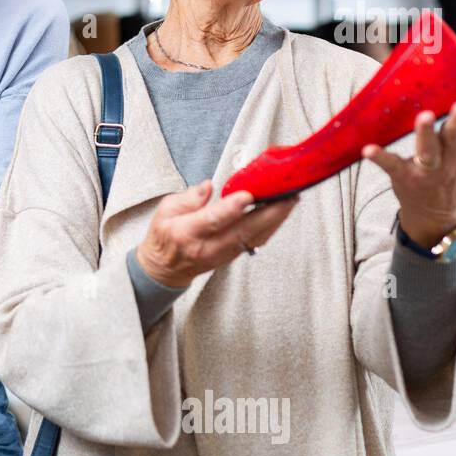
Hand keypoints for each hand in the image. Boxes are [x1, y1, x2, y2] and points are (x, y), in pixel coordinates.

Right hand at [135, 180, 299, 288]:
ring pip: (255, 237)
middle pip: (243, 230)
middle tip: (288, 195)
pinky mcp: (233, 255)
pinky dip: (272, 227)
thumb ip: (188, 198)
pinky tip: (281, 213)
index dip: (231, 208)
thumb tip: (208, 186)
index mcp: (186, 233)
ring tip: (291, 199)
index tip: (247, 195)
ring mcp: (223, 254)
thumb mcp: (164, 211)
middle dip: (269, 213)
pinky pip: (257, 241)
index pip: (212, 220)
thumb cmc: (164, 236)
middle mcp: (208, 246)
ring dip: (276, 219)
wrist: (165, 269)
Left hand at [360, 86, 455, 247]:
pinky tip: (369, 150)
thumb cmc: (449, 171)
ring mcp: (427, 170)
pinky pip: (392, 166)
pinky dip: (381, 157)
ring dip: (426, 135)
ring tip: (424, 117)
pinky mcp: (405, 177)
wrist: (437, 214)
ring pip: (429, 152)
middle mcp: (450, 159)